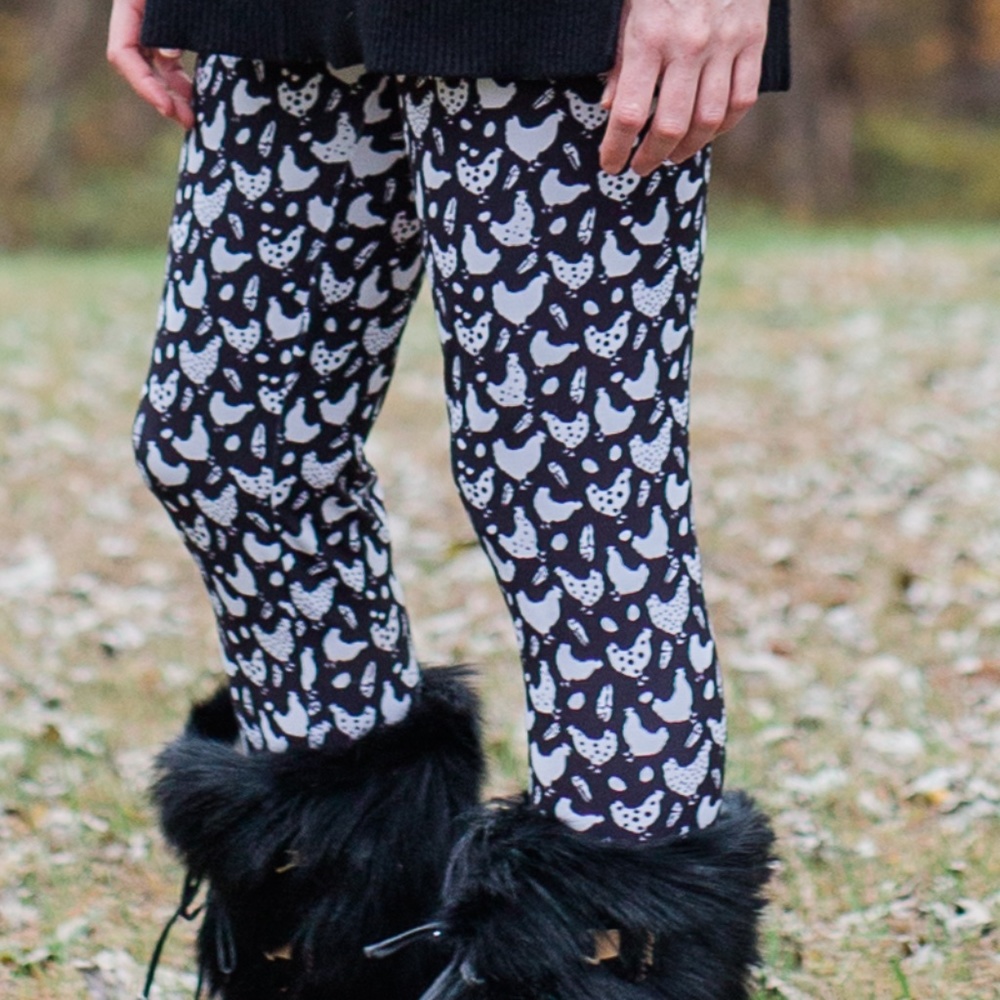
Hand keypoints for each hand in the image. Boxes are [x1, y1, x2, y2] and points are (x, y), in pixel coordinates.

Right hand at [107, 0, 193, 127]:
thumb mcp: (184, 1)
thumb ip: (172, 22)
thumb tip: (168, 56)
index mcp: (132, 4)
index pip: (123, 53)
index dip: (143, 84)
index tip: (167, 107)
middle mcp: (141, 16)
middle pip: (140, 66)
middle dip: (162, 96)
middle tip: (188, 122)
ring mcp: (158, 23)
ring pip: (159, 67)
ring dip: (176, 93)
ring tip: (197, 115)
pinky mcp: (178, 28)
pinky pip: (175, 61)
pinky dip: (186, 79)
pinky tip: (203, 94)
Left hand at [599, 0, 768, 174]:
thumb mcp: (627, 7)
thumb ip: (619, 56)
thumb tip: (609, 105)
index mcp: (649, 35)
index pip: (627, 112)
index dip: (616, 147)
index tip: (610, 164)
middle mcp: (688, 44)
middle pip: (669, 126)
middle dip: (650, 157)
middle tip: (639, 167)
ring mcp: (725, 43)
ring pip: (708, 120)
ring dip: (687, 148)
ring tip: (671, 155)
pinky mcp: (752, 39)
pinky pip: (742, 99)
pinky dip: (724, 125)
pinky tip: (707, 132)